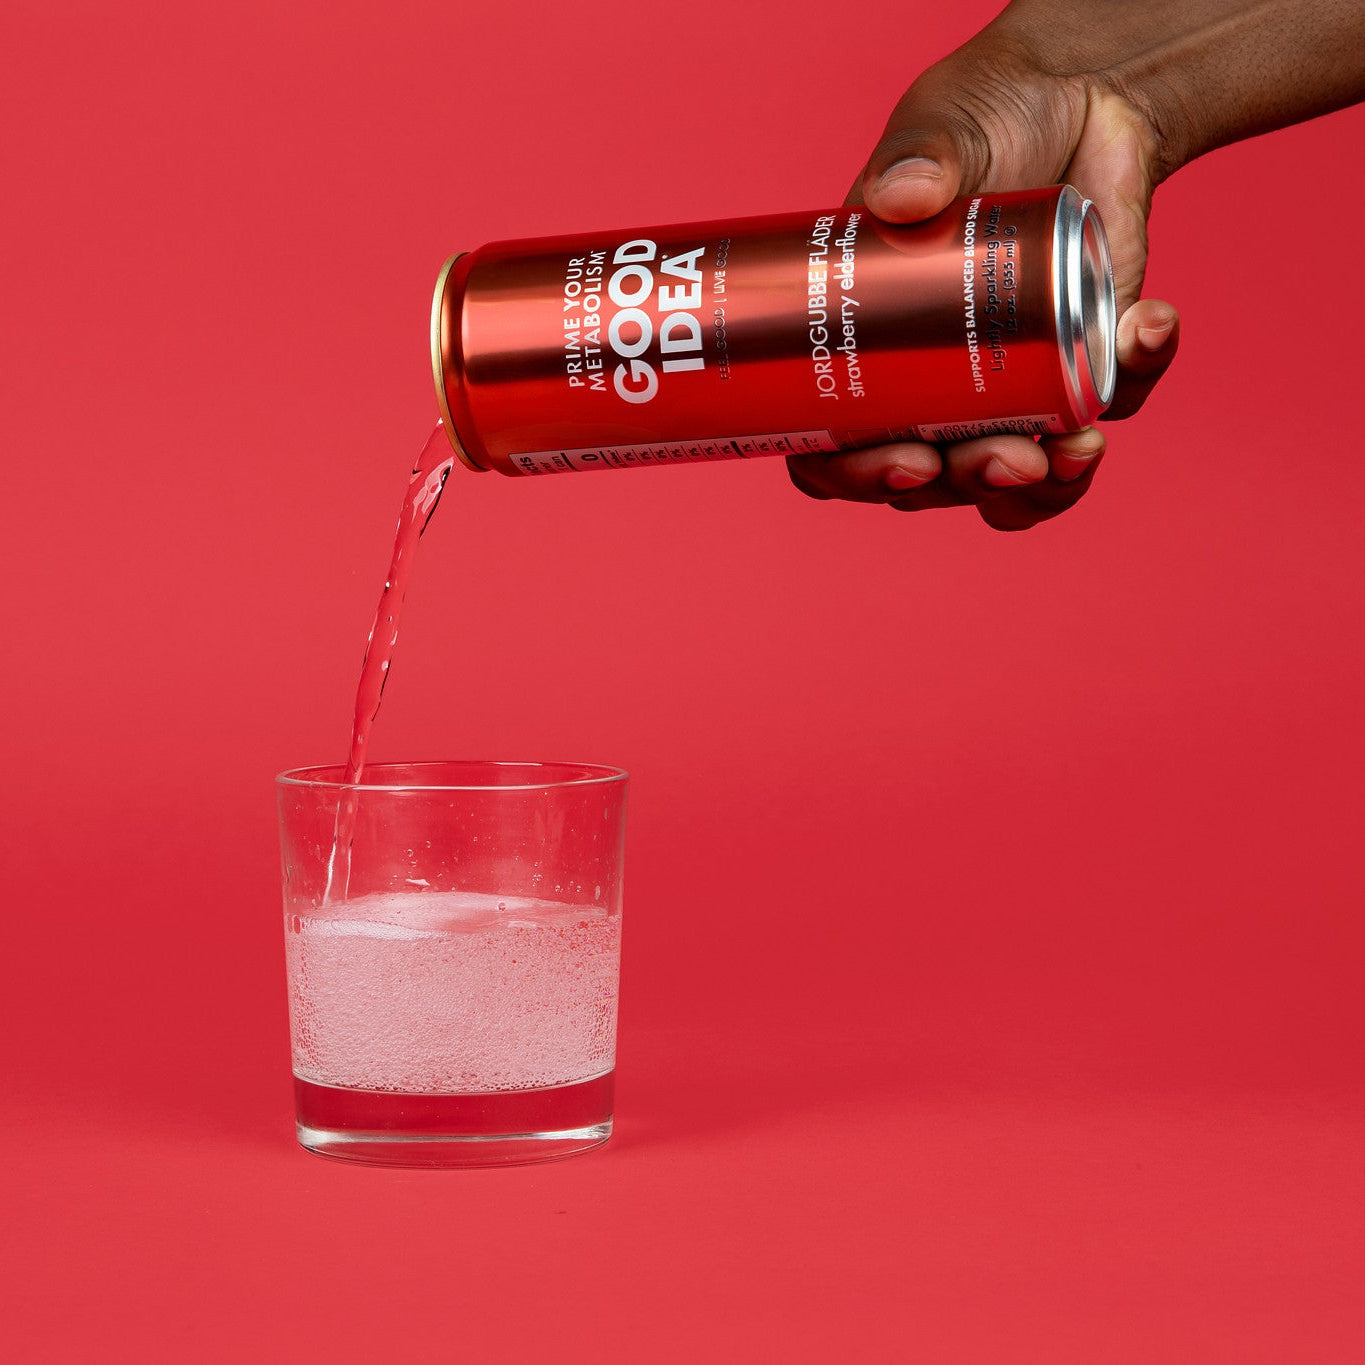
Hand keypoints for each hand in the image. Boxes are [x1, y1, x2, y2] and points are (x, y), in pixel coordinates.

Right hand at [788, 31, 1180, 530]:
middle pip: (931, 482)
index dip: (859, 477)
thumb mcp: (936, 129)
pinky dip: (1136, 374)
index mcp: (866, 350)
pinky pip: (1111, 400)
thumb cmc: (980, 118)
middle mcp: (930, 385)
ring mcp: (1010, 385)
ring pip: (1017, 481)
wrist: (1078, 97)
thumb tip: (903, 196)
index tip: (907, 463)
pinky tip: (1149, 324)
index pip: (835, 448)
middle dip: (970, 486)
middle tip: (1008, 458)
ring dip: (1048, 487)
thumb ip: (917, 156)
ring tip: (1080, 449)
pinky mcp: (1084, 361)